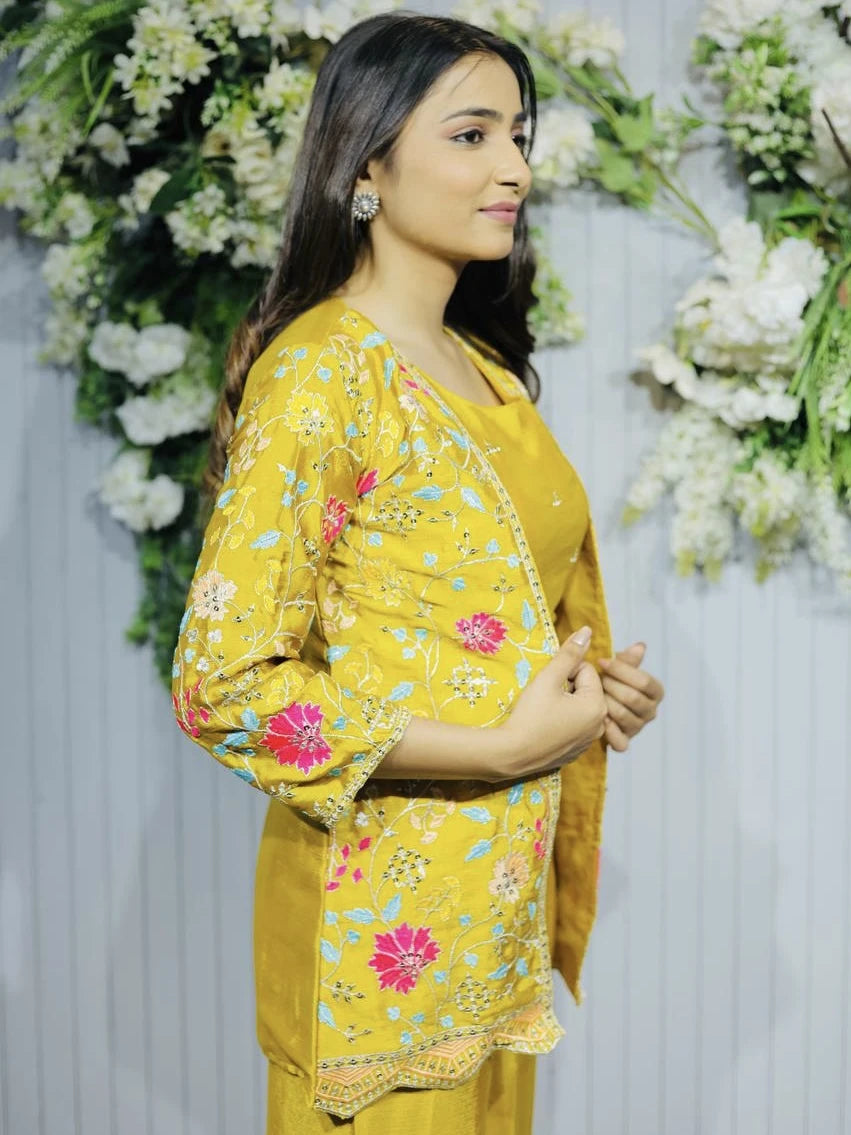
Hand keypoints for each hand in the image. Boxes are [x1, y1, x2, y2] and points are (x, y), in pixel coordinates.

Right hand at [495, 625, 607, 778]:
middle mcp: (600, 725)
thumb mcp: (548, 678)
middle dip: (566, 688)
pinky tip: (544, 727)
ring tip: (543, 712)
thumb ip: (569, 654)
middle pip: (585, 690)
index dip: (564, 671)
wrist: (510, 754)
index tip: (548, 685)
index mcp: (597, 705)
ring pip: (579, 708)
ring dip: (564, 704)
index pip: (586, 670)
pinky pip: (574, 727)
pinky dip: (562, 722)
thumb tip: (587, 631)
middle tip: (544, 698)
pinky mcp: (576, 752)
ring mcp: (589, 741)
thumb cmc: (529, 714)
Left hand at [598, 642, 664, 752]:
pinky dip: (607, 731)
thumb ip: (628, 660)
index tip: (601, 661)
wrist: (592, 707)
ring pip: (623, 716)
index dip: (622, 670)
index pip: (644, 681)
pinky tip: (597, 720)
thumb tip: (640, 646)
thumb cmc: (609, 683)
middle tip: (594, 679)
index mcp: (654, 692)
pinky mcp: (624, 742)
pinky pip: (620, 741)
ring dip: (605, 704)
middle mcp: (650, 711)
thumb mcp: (618, 669)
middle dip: (611, 686)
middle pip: (633, 698)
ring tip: (591, 696)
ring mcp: (637, 728)